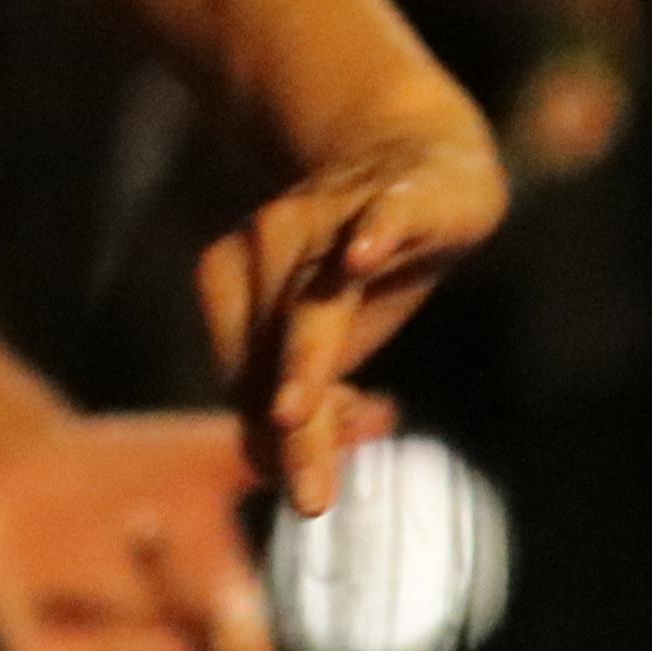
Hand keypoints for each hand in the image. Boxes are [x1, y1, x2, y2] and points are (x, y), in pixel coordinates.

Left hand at [0, 404, 335, 650]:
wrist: (22, 469)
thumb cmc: (132, 466)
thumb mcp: (209, 453)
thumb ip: (282, 450)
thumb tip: (385, 409)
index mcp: (210, 596)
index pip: (244, 645)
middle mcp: (169, 633)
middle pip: (200, 650)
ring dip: (139, 647)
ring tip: (160, 606)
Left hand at [200, 136, 500, 518]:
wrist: (411, 155)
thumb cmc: (355, 265)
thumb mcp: (326, 339)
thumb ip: (303, 406)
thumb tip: (291, 482)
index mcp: (240, 286)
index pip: (251, 378)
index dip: (287, 432)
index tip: (317, 489)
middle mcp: (273, 249)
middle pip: (276, 350)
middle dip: (284, 419)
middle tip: (299, 495)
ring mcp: (333, 220)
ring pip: (318, 297)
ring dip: (307, 355)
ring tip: (294, 411)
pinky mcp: (397, 196)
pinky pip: (380, 216)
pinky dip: (373, 234)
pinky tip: (362, 255)